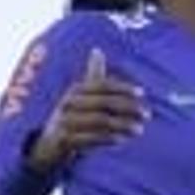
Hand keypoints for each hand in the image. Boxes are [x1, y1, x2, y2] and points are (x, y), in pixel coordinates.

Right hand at [28, 48, 146, 171]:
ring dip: (123, 125)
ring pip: (100, 121)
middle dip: (128, 108)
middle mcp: (68, 103)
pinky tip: (121, 139)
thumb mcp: (80, 95)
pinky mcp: (65, 140)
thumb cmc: (71, 116)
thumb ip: (91, 75)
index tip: (142, 93)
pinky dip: (108, 138)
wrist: (47, 145)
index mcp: (75, 90)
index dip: (123, 88)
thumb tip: (96, 50)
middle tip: (146, 115)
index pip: (102, 85)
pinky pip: (91, 139)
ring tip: (139, 129)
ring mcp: (65, 122)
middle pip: (104, 104)